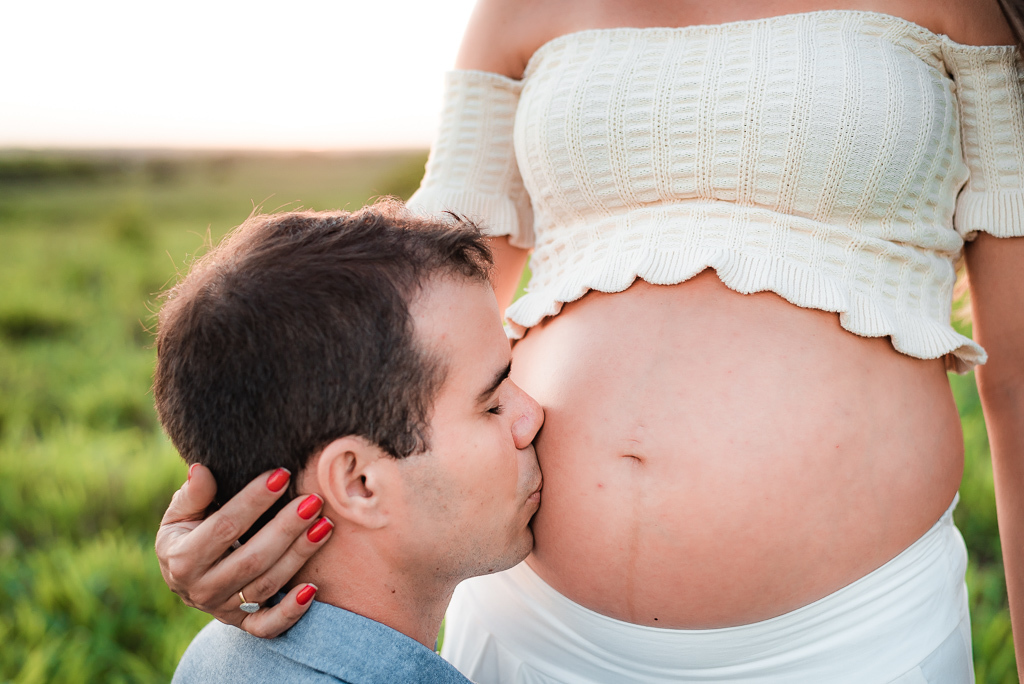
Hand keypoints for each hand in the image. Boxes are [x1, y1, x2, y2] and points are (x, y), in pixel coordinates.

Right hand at [156, 464, 332, 637]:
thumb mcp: (180, 514)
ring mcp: (223, 609)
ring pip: (267, 585)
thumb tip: (202, 469)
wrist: (184, 578)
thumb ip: (193, 494)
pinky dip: (290, 612)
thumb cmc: (187, 534)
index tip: (283, 475)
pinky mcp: (242, 624)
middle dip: (286, 528)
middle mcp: (202, 588)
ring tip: (325, 526)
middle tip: (313, 500)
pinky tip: (313, 588)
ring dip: (299, 556)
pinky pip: (268, 626)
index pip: (225, 526)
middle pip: (252, 558)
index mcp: (183, 558)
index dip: (254, 500)